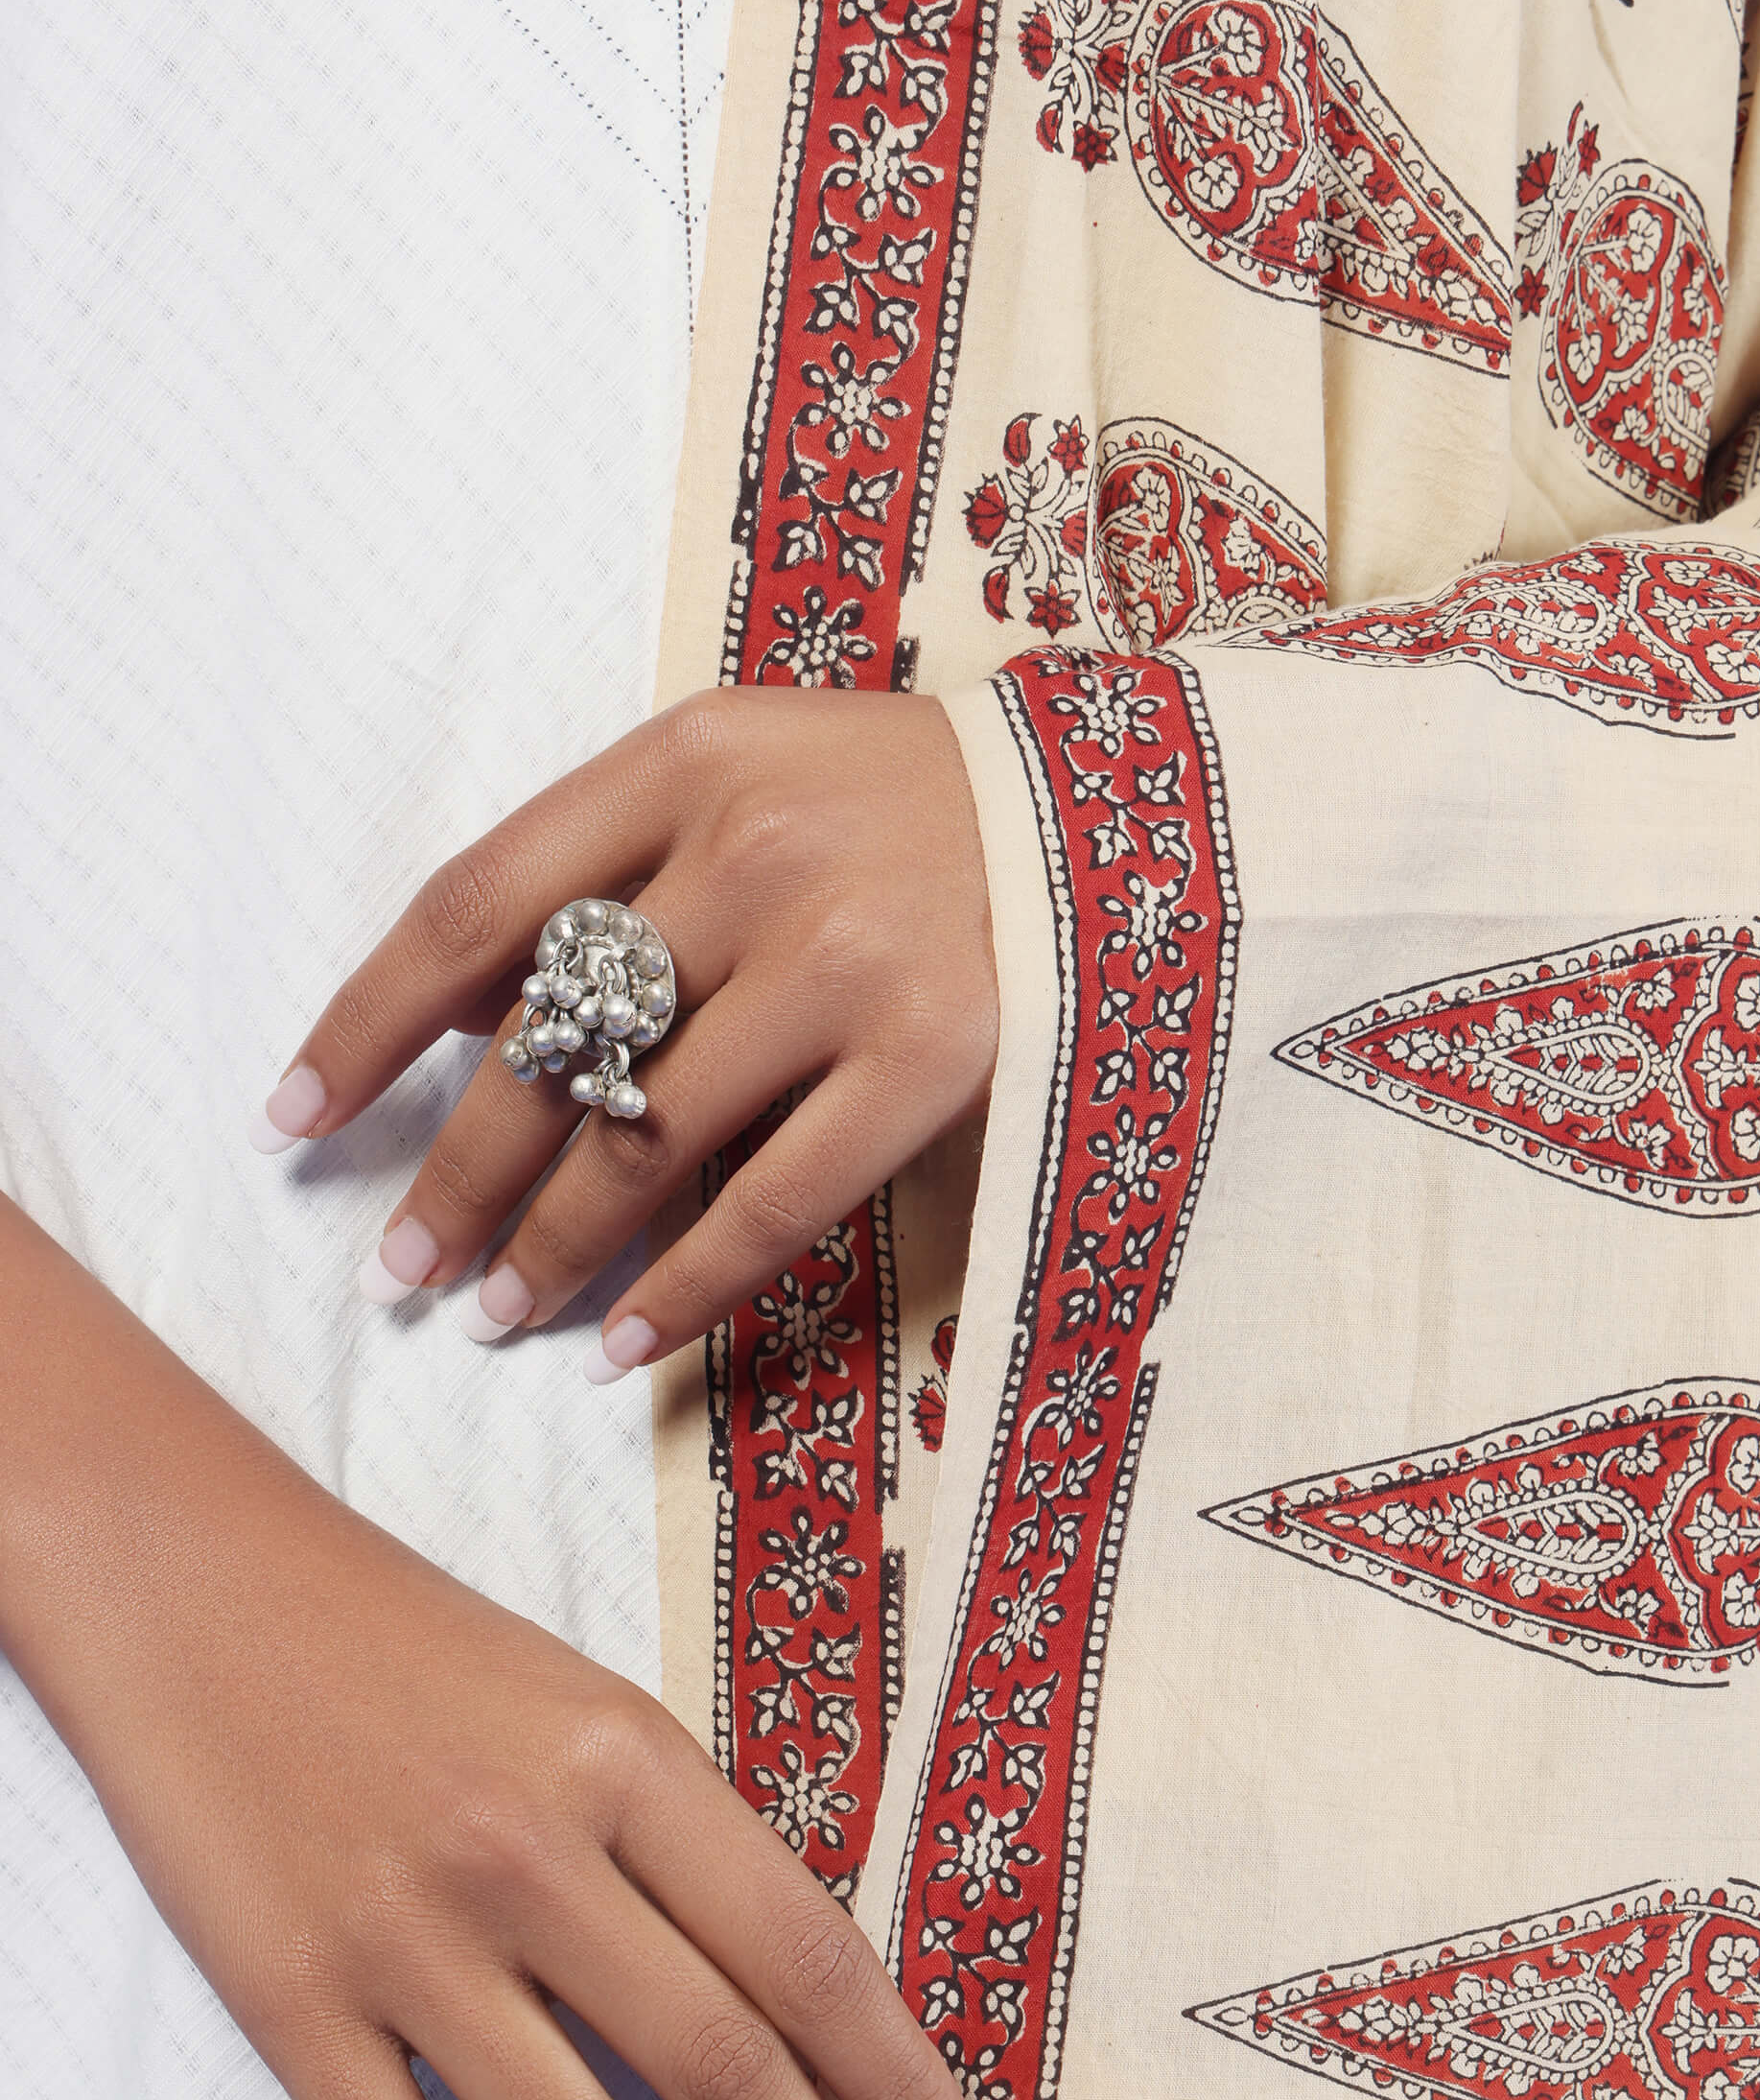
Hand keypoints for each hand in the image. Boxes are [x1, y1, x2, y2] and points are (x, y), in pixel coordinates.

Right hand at [0, 1202, 999, 2099]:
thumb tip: (803, 2009)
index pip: (809, 1955)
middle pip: (721, 2067)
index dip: (904, 2083)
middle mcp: (530, 1853)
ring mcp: (407, 1938)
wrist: (199, 1591)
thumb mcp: (590, 1702)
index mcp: (628, 1759)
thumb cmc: (414, 1641)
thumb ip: (687, 1840)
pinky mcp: (292, 2005)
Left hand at [256, 688, 997, 1374]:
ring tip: (497, 1311)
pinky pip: (773, 1202)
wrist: (1126, 811)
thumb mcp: (749, 770)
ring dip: (552, 1245)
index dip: (366, 1024)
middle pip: (548, 1042)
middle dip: (454, 1176)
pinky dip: (686, 1286)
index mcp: (686, 759)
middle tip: (398, 1269)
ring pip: (646, 1136)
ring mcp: (846, 956)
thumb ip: (613, 862)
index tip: (294, 1118)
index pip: (474, 903)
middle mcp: (753, 850)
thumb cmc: (912, 801)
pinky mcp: (932, 1055)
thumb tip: (454, 1013)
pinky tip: (626, 1340)